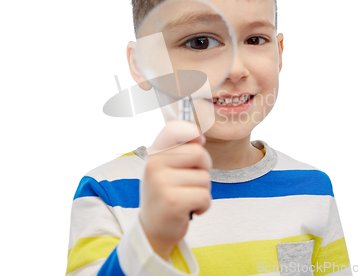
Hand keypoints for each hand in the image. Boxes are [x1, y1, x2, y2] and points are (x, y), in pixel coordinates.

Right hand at [138, 120, 211, 260]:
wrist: (153, 229)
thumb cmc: (166, 194)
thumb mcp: (167, 167)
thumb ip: (181, 149)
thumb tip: (199, 135)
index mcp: (154, 153)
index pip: (174, 128)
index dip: (192, 132)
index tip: (199, 141)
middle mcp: (154, 165)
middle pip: (199, 153)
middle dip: (203, 169)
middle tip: (191, 181)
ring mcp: (161, 183)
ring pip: (204, 178)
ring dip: (202, 191)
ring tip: (186, 197)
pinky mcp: (173, 202)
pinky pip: (205, 196)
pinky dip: (204, 205)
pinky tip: (190, 209)